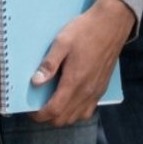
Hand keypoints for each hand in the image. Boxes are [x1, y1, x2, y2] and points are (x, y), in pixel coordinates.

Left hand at [31, 0, 136, 124]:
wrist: (112, 24)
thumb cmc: (85, 31)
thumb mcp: (62, 42)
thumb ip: (49, 64)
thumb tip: (36, 82)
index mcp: (75, 81)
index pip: (54, 110)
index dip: (40, 115)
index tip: (30, 111)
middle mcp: (87, 91)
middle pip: (64, 118)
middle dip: (48, 118)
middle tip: (38, 107)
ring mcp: (96, 91)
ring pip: (77, 117)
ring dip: (62, 116)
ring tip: (52, 105)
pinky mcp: (102, 88)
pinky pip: (88, 110)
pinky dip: (76, 112)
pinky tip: (70, 101)